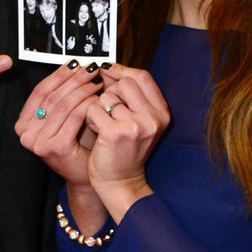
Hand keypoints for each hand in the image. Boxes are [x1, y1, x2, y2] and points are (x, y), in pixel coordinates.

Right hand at [16, 63, 104, 186]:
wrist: (85, 175)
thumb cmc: (77, 145)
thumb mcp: (65, 116)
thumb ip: (64, 95)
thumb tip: (75, 65)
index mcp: (23, 123)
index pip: (40, 91)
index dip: (58, 75)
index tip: (75, 63)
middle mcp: (25, 133)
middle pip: (52, 97)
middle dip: (73, 79)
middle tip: (91, 69)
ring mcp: (38, 142)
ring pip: (63, 105)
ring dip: (82, 89)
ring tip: (97, 81)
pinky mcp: (54, 147)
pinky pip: (73, 117)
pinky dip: (87, 104)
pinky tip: (98, 97)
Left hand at [83, 65, 169, 222]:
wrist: (121, 183)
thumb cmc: (125, 152)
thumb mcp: (137, 122)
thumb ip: (129, 97)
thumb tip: (106, 69)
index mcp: (161, 113)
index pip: (143, 77)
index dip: (123, 70)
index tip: (107, 70)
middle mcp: (153, 118)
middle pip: (125, 83)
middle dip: (110, 91)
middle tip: (106, 108)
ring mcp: (136, 126)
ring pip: (107, 96)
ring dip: (98, 107)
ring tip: (101, 124)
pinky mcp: (115, 133)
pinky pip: (94, 109)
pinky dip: (90, 118)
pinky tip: (95, 130)